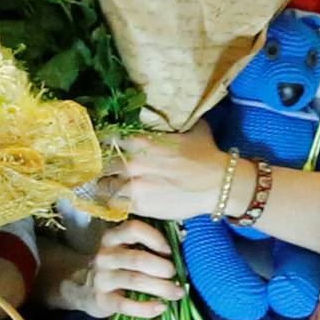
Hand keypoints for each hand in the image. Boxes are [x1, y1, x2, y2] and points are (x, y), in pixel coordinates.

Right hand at [56, 218, 182, 319]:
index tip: (170, 250)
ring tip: (178, 293)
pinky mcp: (102, 300)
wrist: (82, 289)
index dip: (155, 238)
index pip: (133, 229)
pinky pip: (126, 305)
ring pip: (135, 280)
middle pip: (138, 259)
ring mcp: (102, 278)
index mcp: (112, 238)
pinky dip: (146, 308)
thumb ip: (144, 246)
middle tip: (176, 275)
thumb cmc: (115, 267)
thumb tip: (181, 247)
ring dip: (161, 287)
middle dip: (163, 268)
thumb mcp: (123, 250)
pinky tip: (161, 308)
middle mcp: (104, 256)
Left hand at [112, 124, 234, 222]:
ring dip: (106, 187)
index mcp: (141, 141)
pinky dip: (113, 204)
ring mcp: (133, 185)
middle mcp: (132, 162)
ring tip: (108, 188)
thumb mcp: (191, 130)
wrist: (218, 184)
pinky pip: (114, 206)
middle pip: (101, 164)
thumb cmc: (206, 156)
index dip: (105, 144)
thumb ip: (173, 124)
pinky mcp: (139, 206)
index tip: (105, 148)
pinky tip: (116, 202)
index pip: (108, 139)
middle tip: (105, 171)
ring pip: (103, 187)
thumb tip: (174, 113)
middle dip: (103, 167)